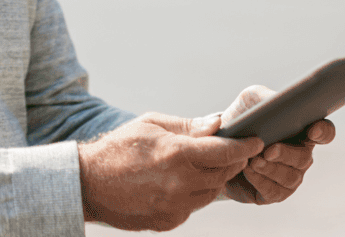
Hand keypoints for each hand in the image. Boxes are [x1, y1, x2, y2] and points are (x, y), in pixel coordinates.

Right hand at [77, 112, 263, 230]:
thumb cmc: (118, 149)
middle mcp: (179, 183)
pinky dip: (193, 194)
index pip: (225, 151)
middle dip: (231, 161)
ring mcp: (175, 205)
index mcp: (177, 154)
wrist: (88, 183)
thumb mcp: (151, 125)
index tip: (256, 141)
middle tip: (230, 152)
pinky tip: (179, 183)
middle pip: (223, 173)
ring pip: (211, 193)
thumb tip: (217, 124)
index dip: (244, 146)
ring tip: (201, 166)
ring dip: (212, 179)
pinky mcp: (169, 220)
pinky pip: (192, 206)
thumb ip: (188, 126)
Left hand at [215, 86, 335, 204]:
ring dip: (270, 169)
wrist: (218, 147)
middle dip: (286, 154)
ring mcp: (291, 175)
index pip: (324, 131)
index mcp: (302, 131)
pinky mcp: (275, 192)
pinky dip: (261, 181)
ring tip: (253, 161)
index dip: (323, 132)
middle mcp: (301, 154)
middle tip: (268, 150)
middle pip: (304, 157)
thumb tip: (275, 102)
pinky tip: (249, 171)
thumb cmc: (241, 121)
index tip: (312, 131)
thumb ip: (264, 97)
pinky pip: (275, 191)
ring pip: (290, 176)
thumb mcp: (250, 101)